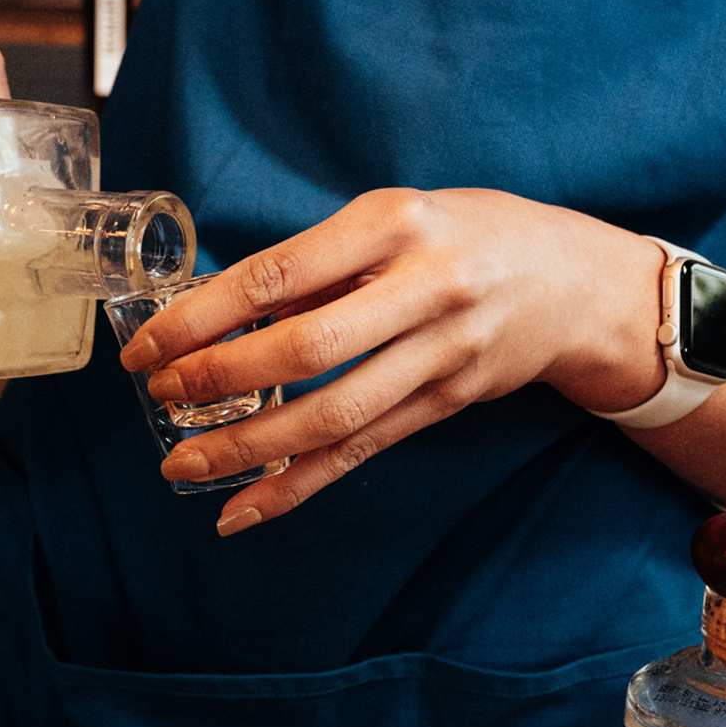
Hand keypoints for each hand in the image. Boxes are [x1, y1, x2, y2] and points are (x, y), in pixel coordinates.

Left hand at [116, 189, 667, 533]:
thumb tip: (215, 312)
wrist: (576, 281)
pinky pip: (361, 452)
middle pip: (308, 348)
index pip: (280, 273)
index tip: (149, 343)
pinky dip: (298, 486)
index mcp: (395, 224)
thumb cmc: (465, 234)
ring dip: (249, 447)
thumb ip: (317, 262)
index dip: (204, 314)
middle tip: (162, 396)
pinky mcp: (448, 403)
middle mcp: (425, 288)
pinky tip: (244, 509)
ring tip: (183, 465)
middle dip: (222, 379)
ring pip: (334, 415)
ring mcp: (442, 353)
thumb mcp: (394, 217)